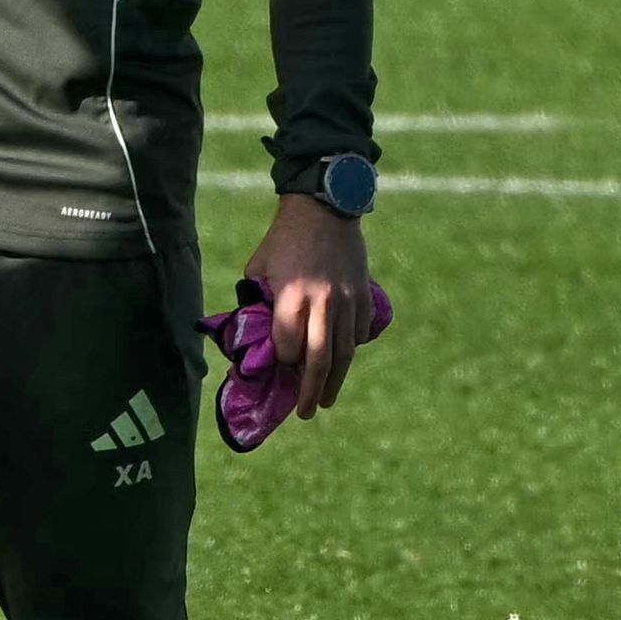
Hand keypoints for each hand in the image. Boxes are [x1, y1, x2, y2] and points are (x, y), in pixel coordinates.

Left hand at [239, 189, 380, 419]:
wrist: (324, 207)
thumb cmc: (284, 238)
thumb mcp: (259, 268)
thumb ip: (259, 302)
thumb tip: (255, 336)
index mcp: (292, 297)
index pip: (289, 348)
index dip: (283, 362)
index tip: (280, 368)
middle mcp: (322, 303)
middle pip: (318, 360)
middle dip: (311, 391)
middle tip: (307, 412)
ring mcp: (348, 301)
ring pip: (344, 353)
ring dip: (335, 381)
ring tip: (326, 399)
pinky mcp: (364, 296)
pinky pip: (360, 333)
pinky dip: (352, 350)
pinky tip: (342, 361)